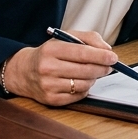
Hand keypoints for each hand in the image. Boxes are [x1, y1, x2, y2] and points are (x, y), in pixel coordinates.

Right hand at [1, 29, 117, 105]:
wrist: (24, 71)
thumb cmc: (49, 54)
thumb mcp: (65, 38)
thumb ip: (88, 38)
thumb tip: (107, 50)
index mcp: (51, 50)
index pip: (82, 53)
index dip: (101, 56)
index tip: (113, 57)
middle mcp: (47, 68)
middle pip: (86, 70)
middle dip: (102, 68)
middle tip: (108, 66)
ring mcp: (48, 85)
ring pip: (84, 84)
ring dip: (94, 79)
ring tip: (91, 72)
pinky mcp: (51, 100)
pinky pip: (78, 96)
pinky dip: (84, 89)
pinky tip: (80, 82)